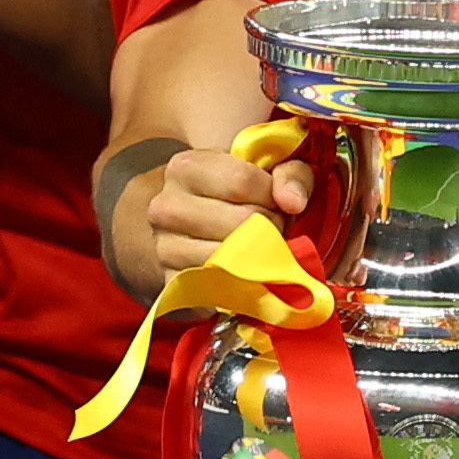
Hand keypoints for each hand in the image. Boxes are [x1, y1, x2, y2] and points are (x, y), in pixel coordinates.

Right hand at [146, 141, 312, 277]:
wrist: (188, 227)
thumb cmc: (234, 194)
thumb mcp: (265, 170)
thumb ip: (289, 174)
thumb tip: (293, 202)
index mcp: (186, 168)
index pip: (242, 181)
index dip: (272, 195)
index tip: (278, 202)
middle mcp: (167, 207)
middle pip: (241, 222)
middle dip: (270, 228)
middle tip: (272, 229)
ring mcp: (165, 249)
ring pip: (232, 259)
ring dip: (259, 258)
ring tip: (259, 247)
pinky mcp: (173, 284)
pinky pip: (223, 290)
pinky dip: (245, 285)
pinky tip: (247, 272)